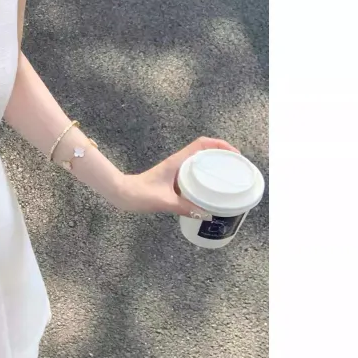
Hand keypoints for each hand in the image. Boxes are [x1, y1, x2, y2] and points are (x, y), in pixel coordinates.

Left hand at [116, 137, 239, 216]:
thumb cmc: (139, 194)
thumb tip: (207, 215)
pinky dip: (204, 176)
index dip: (221, 144)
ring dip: (214, 165)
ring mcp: (175, 170)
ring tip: (228, 177)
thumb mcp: (164, 202)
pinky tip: (210, 190)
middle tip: (236, 168)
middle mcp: (177, 162)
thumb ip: (185, 208)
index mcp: (177, 161)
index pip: (202, 143)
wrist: (121, 194)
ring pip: (199, 162)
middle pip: (205, 150)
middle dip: (222, 155)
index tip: (235, 155)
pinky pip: (193, 173)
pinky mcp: (172, 179)